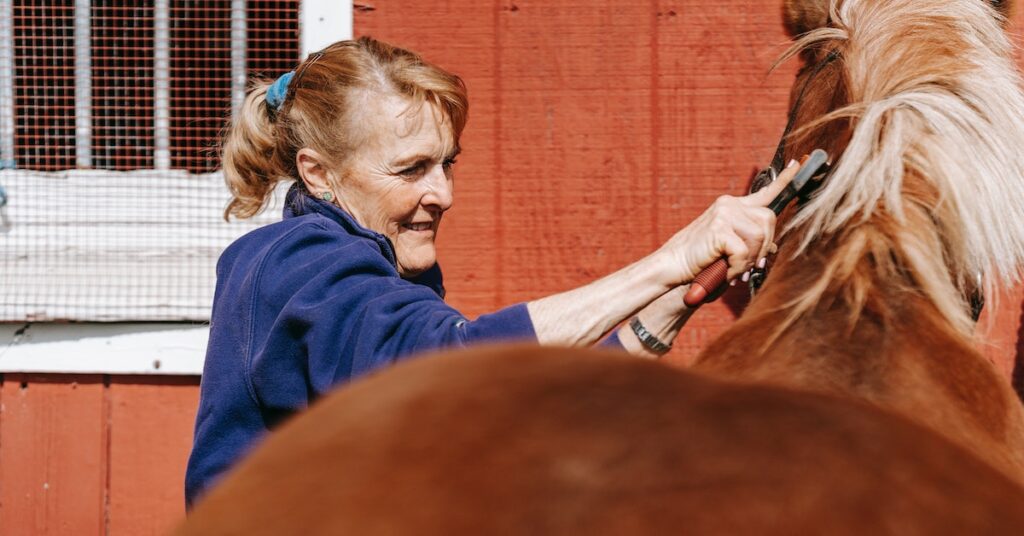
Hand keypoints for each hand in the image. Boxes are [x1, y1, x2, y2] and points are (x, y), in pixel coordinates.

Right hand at [658, 159, 801, 284]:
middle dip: (764, 247)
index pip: (765, 192)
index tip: (797, 163)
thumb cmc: (701, 260)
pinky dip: (738, 267)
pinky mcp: (719, 227)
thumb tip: (772, 248)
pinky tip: (727, 272)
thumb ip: (752, 244)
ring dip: (750, 260)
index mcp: (733, 207)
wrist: (673, 267)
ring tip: (733, 270)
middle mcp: (730, 204)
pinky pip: (744, 251)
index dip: (784, 180)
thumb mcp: (731, 250)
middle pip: (769, 220)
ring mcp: (724, 213)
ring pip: (760, 236)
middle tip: (749, 266)